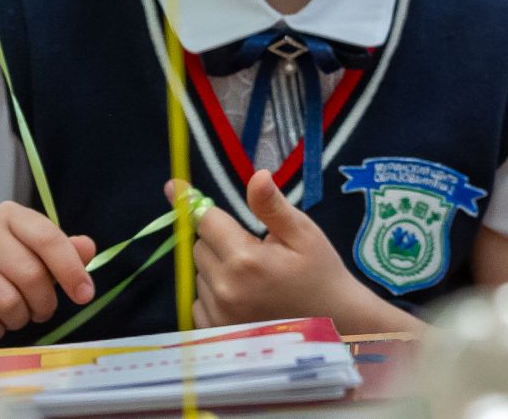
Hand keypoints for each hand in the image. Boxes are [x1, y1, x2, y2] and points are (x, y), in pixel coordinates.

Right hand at [0, 202, 96, 341]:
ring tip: (20, 315)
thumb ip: (67, 250)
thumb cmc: (6, 263)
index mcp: (11, 215)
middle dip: (45, 302)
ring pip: (6, 301)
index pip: (48, 239)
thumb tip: (87, 248)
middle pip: (30, 274)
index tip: (85, 295)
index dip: (71, 271)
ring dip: (21, 318)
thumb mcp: (38, 252)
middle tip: (44, 311)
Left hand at [171, 174, 409, 331]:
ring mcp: (218, 314)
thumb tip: (257, 175)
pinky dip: (212, 293)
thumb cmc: (321, 274)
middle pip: (200, 246)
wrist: (332, 325)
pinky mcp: (215, 332)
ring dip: (216, 266)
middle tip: (252, 247)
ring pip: (199, 273)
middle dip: (218, 239)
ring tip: (252, 276)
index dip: (195, 203)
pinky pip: (198, 301)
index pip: (206, 222)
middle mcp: (225, 288)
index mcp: (246, 259)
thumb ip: (273, 207)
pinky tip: (241, 296)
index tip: (174, 186)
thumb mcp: (304, 234)